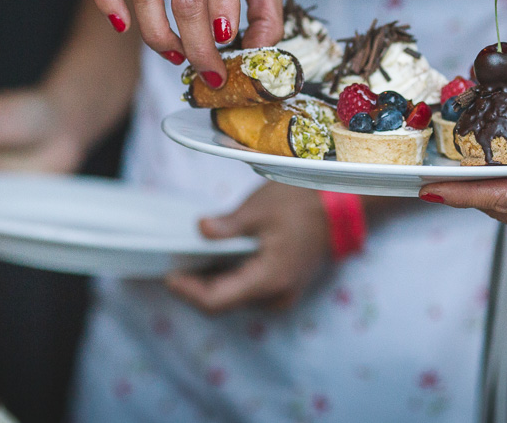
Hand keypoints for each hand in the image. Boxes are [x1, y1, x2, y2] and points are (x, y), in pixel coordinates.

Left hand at [166, 182, 330, 313]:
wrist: (338, 205)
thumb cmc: (300, 203)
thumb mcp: (259, 209)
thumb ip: (228, 226)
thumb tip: (200, 230)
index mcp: (269, 279)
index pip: (217, 301)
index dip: (188, 291)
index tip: (168, 274)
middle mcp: (276, 296)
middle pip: (224, 302)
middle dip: (196, 285)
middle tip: (172, 262)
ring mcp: (281, 294)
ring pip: (235, 298)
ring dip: (212, 281)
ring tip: (189, 257)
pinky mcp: (283, 286)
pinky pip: (249, 290)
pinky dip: (229, 276)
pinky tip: (216, 257)